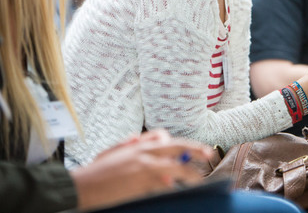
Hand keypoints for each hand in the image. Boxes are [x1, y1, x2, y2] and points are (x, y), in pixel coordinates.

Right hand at [71, 129, 213, 210]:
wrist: (79, 187)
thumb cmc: (94, 173)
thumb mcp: (112, 152)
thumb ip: (129, 145)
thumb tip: (141, 138)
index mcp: (137, 145)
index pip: (164, 137)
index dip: (177, 144)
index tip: (187, 151)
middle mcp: (143, 153)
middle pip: (177, 147)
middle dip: (196, 149)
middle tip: (209, 154)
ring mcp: (144, 168)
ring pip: (176, 167)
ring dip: (189, 173)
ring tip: (199, 180)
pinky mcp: (142, 184)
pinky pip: (164, 184)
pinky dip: (172, 186)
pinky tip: (177, 190)